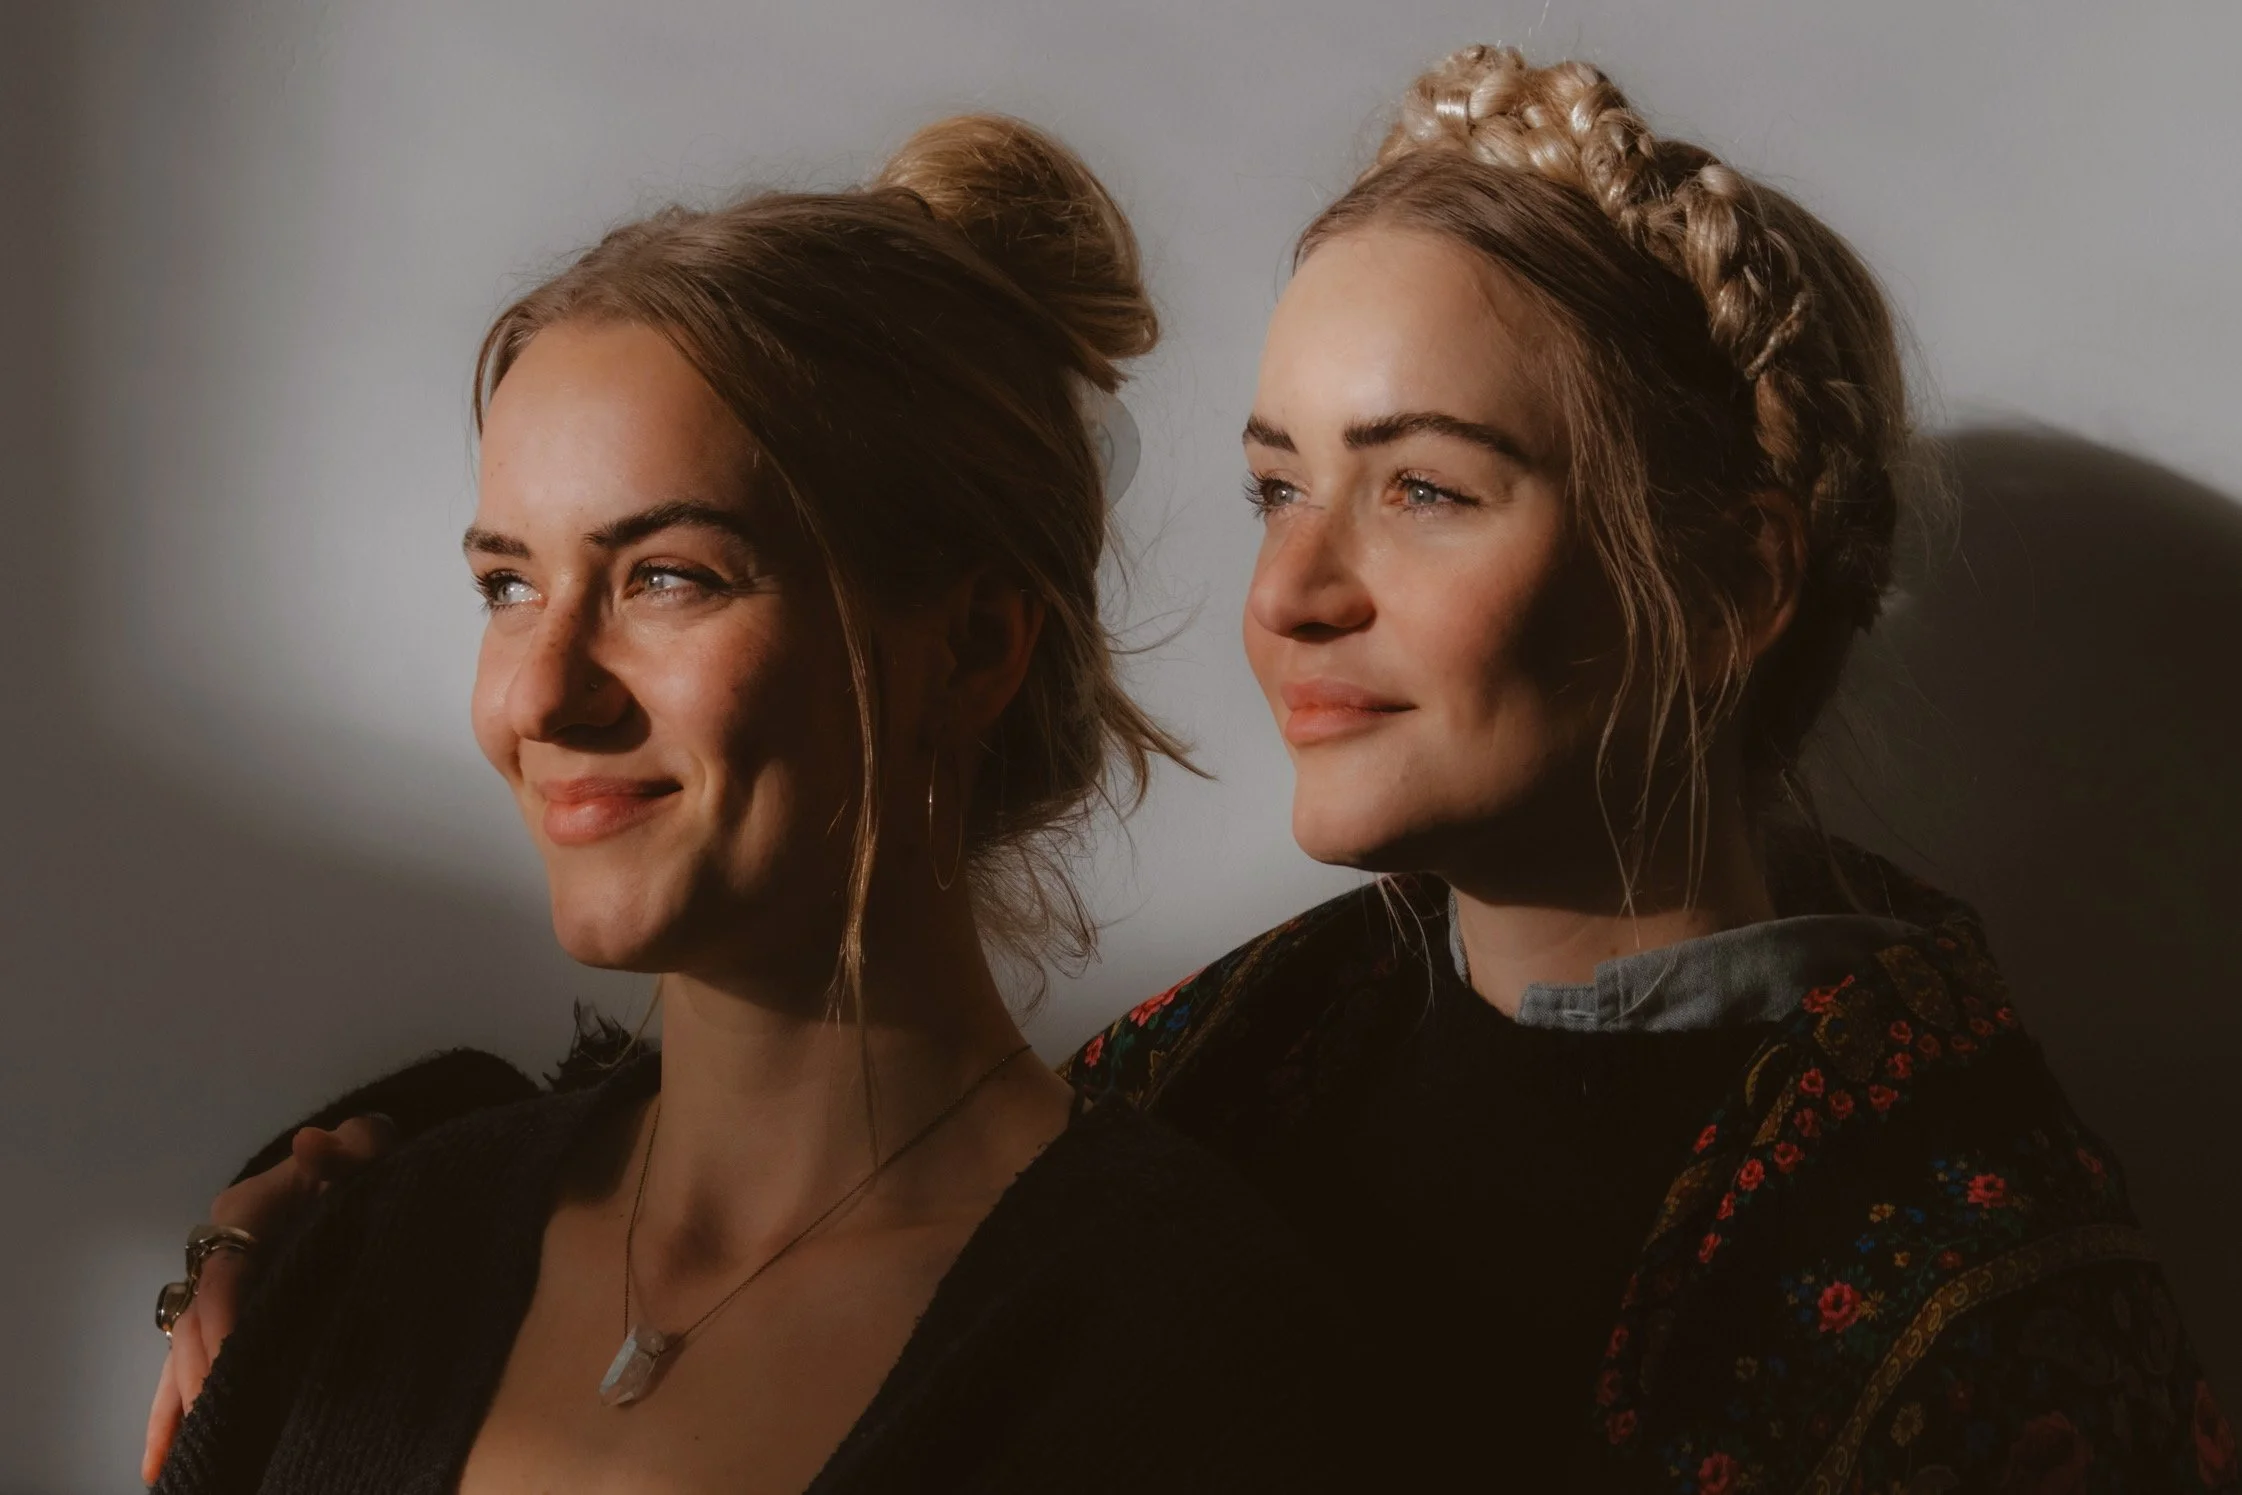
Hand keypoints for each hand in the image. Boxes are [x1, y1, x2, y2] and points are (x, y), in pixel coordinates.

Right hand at [141, 1115, 396, 1484]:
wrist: (352, 1167)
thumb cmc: (361, 1162)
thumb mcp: (367, 1148)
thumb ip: (352, 1146)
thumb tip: (313, 1145)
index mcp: (246, 1212)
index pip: (224, 1273)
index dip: (227, 1320)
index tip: (237, 1365)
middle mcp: (219, 1251)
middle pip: (195, 1322)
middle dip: (200, 1377)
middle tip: (217, 1428)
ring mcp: (217, 1285)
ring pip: (182, 1350)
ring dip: (177, 1407)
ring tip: (173, 1468)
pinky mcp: (223, 1314)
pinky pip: (189, 1362)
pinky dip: (172, 1411)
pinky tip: (162, 1464)